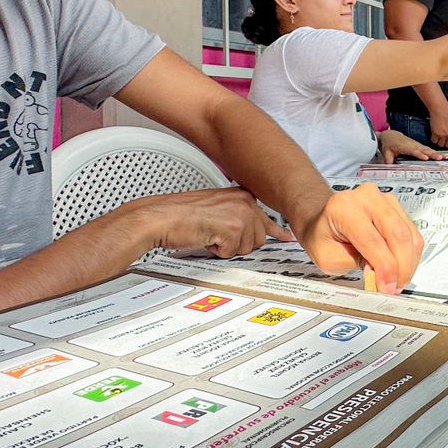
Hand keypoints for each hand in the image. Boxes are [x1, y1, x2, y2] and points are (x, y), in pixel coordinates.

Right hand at [126, 187, 287, 257]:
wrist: (160, 217)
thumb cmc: (181, 215)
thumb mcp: (216, 209)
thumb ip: (238, 216)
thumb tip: (256, 231)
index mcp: (242, 195)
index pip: (267, 217)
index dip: (277, 231)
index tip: (287, 236)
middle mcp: (245, 201)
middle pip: (259, 238)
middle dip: (239, 244)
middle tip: (218, 236)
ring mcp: (241, 214)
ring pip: (248, 247)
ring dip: (227, 248)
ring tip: (210, 234)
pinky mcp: (233, 228)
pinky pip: (233, 252)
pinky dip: (218, 251)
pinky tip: (207, 238)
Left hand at [292, 183, 422, 293]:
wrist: (323, 220)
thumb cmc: (322, 236)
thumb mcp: (328, 258)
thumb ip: (355, 264)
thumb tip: (381, 273)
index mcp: (344, 207)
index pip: (373, 241)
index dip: (385, 269)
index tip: (387, 288)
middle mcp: (366, 198)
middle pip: (398, 235)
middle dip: (402, 267)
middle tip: (395, 287)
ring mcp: (384, 200)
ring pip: (410, 235)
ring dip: (408, 263)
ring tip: (396, 280)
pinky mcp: (396, 207)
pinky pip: (412, 234)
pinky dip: (410, 255)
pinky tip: (399, 267)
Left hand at [377, 129, 442, 163]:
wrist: (391, 135)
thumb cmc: (389, 144)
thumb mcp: (386, 152)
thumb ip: (388, 159)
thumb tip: (388, 166)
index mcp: (404, 146)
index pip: (413, 151)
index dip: (419, 154)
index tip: (425, 157)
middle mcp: (412, 145)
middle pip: (423, 149)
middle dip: (432, 154)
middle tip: (439, 158)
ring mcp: (416, 145)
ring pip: (427, 149)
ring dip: (435, 153)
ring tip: (443, 157)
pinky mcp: (419, 146)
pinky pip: (427, 149)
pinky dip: (434, 152)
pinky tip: (441, 156)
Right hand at [425, 101, 447, 147]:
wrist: (440, 109)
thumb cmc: (447, 113)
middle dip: (445, 142)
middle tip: (442, 138)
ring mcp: (443, 135)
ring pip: (440, 144)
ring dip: (439, 141)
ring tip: (438, 136)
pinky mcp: (435, 134)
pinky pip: (434, 141)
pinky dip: (433, 139)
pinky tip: (433, 134)